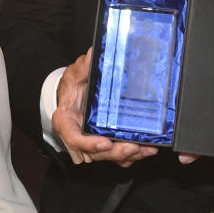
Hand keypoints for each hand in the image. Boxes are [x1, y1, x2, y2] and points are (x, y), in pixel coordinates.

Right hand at [51, 48, 158, 166]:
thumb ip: (83, 67)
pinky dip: (132, 156)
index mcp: (66, 122)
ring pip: (109, 157)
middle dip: (116, 153)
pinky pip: (118, 157)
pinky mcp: (104, 146)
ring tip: (146, 148)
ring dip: (128, 156)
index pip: (74, 139)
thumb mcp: (74, 75)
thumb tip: (92, 54)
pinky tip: (147, 148)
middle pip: (95, 153)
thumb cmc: (71, 88)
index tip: (104, 144)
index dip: (89, 145)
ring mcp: (91, 144)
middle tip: (133, 147)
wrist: (73, 96)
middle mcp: (78, 137)